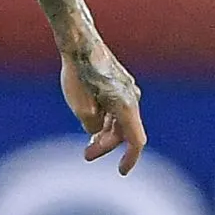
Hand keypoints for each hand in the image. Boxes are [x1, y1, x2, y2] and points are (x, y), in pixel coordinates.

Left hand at [61, 47, 145, 172]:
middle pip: (123, 132)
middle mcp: (131, 98)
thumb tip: (96, 130)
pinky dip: (106, 119)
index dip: (131, 159)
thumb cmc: (78, 73)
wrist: (79, 43)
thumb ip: (91, 125)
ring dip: (105, 133)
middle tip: (86, 154)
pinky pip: (117, 109)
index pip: (135, 140)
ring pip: (120, 120)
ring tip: (87, 141)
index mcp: (125, 105)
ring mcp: (127, 90)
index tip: (122, 172)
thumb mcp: (80, 107)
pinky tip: (91, 121)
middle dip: (106, 145)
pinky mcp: (120, 84)